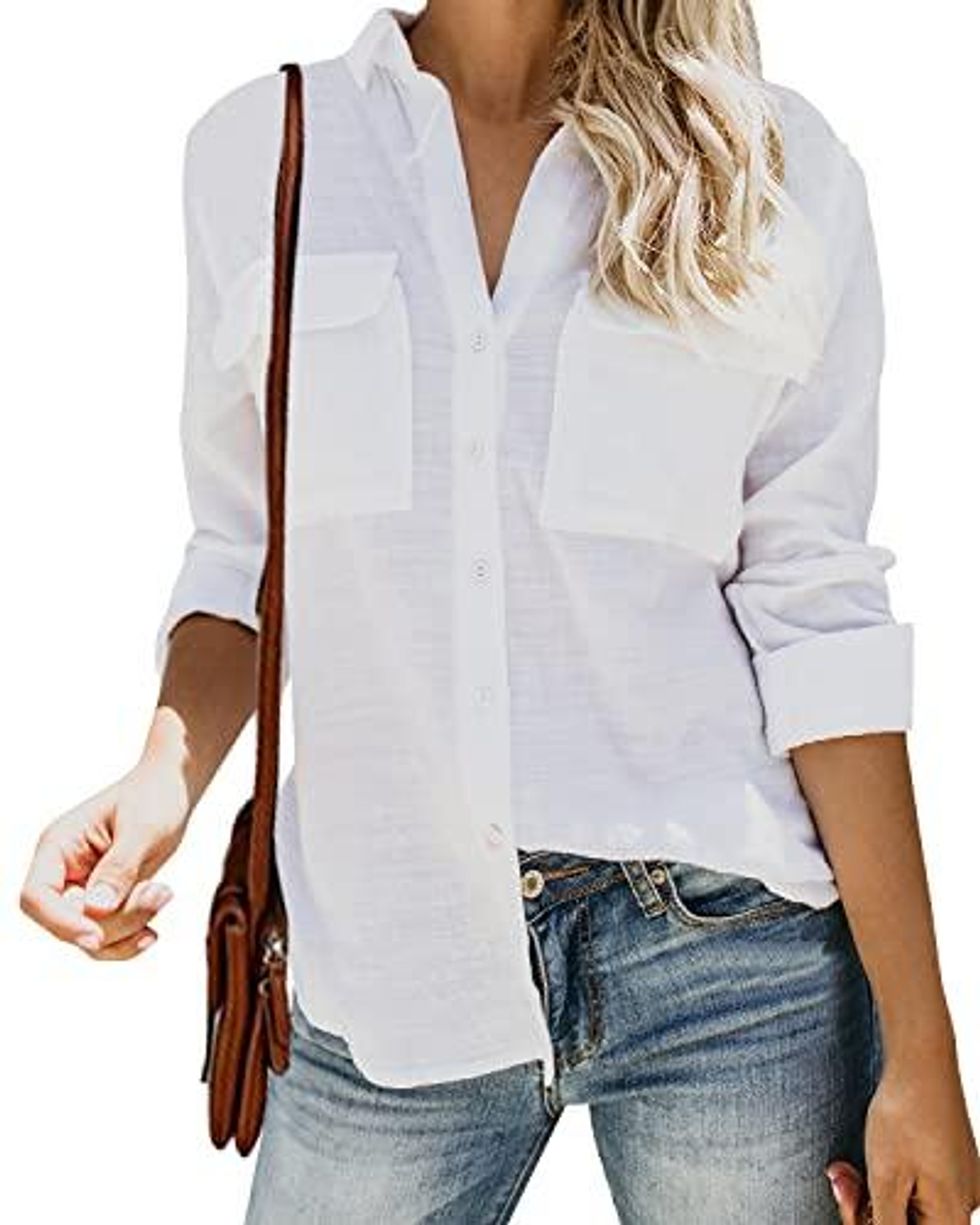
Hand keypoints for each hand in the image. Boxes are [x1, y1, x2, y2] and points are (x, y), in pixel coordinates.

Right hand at [20, 761, 189, 959]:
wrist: (172, 789)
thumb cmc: (154, 797)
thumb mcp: (143, 828)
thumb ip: (119, 868)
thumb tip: (96, 910)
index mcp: (58, 845)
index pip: (36, 896)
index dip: (60, 922)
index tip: (97, 935)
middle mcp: (63, 871)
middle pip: (68, 923)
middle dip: (116, 921)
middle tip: (161, 893)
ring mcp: (82, 889)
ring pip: (91, 936)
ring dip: (130, 926)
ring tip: (164, 893)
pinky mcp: (104, 901)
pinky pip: (107, 936)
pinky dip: (131, 936)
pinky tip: (154, 925)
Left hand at [825, 1049, 979, 1222]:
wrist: (920, 1062)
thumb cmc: (905, 1115)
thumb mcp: (886, 1179)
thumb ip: (888, 1224)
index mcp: (954, 1217)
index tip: (854, 1203)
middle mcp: (964, 1205)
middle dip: (869, 1211)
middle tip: (842, 1181)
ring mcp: (959, 1184)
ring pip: (911, 1210)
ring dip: (875, 1195)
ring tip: (848, 1170)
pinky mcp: (951, 1166)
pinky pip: (919, 1189)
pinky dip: (890, 1180)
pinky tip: (873, 1160)